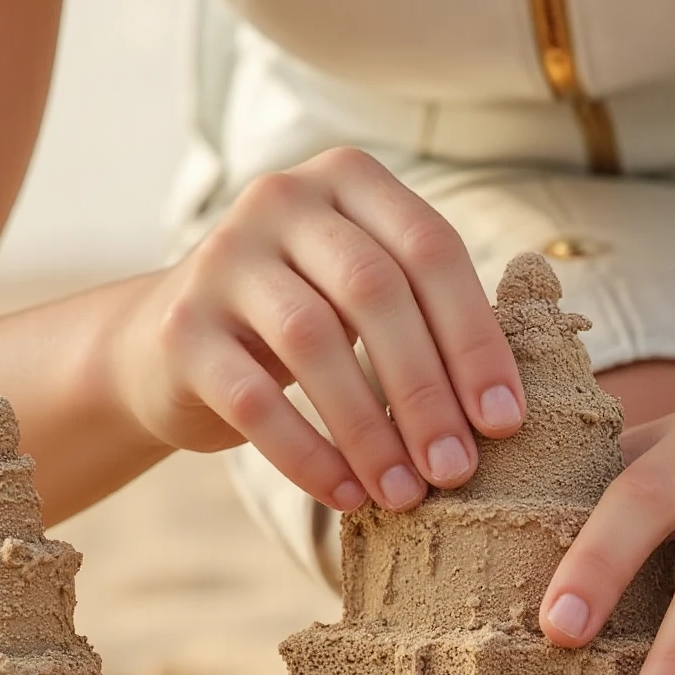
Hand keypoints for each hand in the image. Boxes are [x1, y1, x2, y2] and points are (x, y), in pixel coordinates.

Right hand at [106, 148, 521, 511]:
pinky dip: (307, 455)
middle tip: (458, 469)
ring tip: (406, 494)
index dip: (475, 338)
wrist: (166, 346)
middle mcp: (281, 198)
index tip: (506, 421)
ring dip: (370, 430)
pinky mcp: (182, 327)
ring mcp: (222, 257)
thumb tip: (509, 403)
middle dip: (426, 390)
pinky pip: (252, 400)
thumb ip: (431, 311)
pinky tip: (345, 496)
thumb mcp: (365, 292)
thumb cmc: (304, 322)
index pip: (430, 249)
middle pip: (375, 291)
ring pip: (314, 342)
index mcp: (349, 179)